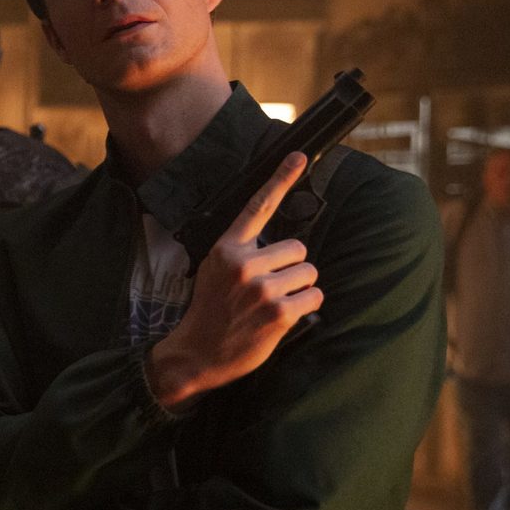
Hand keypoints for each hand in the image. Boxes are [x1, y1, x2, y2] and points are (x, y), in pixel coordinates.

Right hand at [149, 152, 323, 407]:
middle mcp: (243, 263)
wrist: (196, 353)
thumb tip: (274, 243)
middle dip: (293, 267)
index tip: (299, 156)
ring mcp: (261, 288)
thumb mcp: (213, 271)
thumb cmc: (210, 311)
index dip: (280, 179)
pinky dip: (306, 307)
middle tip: (271, 287)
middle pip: (298, 247)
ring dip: (300, 288)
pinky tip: (283, 317)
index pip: (257, 207)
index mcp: (226, 248)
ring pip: (309, 272)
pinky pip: (313, 297)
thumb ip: (240, 252)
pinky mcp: (277, 312)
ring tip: (274, 304)